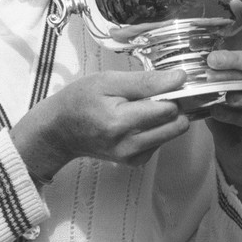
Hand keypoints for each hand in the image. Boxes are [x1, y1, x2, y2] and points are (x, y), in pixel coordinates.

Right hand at [10, 69, 190, 182]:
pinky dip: (155, 129)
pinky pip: (160, 143)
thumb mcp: (108, 80)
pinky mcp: (134, 162)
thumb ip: (146, 81)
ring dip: (165, 118)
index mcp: (119, 122)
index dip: (173, 92)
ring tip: (142, 106)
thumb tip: (180, 78)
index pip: (168, 109)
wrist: (60, 130)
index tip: (166, 82)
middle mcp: (129, 145)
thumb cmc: (80, 100)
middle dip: (174, 106)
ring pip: (171, 134)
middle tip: (156, 94)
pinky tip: (137, 121)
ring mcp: (132, 157)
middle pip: (176, 125)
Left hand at [205, 0, 241, 213]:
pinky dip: (235, 112)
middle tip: (212, 60)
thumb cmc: (224, 110)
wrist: (235, 151)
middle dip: (236, 57)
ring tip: (220, 89)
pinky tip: (217, 110)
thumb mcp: (213, 83)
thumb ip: (209, 65)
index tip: (241, 4)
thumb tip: (186, 43)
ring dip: (241, 86)